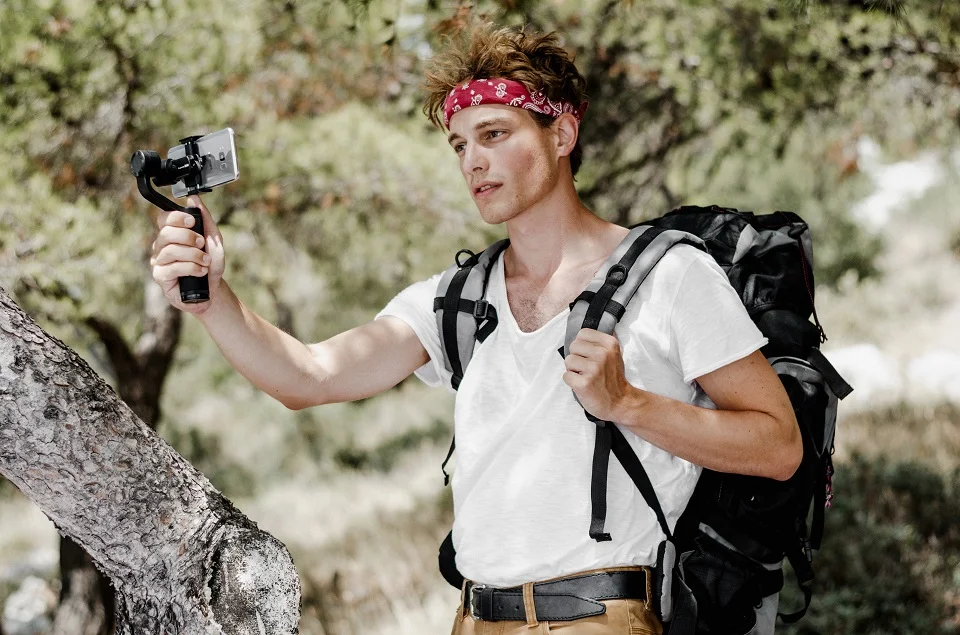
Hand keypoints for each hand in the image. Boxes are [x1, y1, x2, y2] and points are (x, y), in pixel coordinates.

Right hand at [149, 195, 225, 314]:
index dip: (177, 217)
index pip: (164, 218)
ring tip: (205, 262)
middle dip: (189, 237)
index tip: (193, 222)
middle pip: (166, 233)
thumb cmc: (210, 264)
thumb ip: (205, 218)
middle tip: (202, 244)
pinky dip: (191, 268)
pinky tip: (200, 271)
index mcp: (171, 234)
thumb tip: (194, 198)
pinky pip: (172, 267)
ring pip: (171, 251)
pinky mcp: (160, 276)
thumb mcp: (213, 239)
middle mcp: (161, 246)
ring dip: (194, 255)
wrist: (212, 289)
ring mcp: (159, 261)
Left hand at [562, 328, 631, 421]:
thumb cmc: (613, 378)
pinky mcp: (584, 383)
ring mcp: (593, 369)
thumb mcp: (615, 354)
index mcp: (610, 344)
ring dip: (573, 370)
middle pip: (573, 346)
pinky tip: (583, 385)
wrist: (620, 402)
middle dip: (577, 357)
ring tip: (585, 376)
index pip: (582, 333)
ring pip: (567, 361)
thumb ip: (602, 341)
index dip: (582, 345)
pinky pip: (566, 375)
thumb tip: (587, 330)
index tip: (589, 355)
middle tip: (587, 368)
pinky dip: (572, 382)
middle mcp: (602, 354)